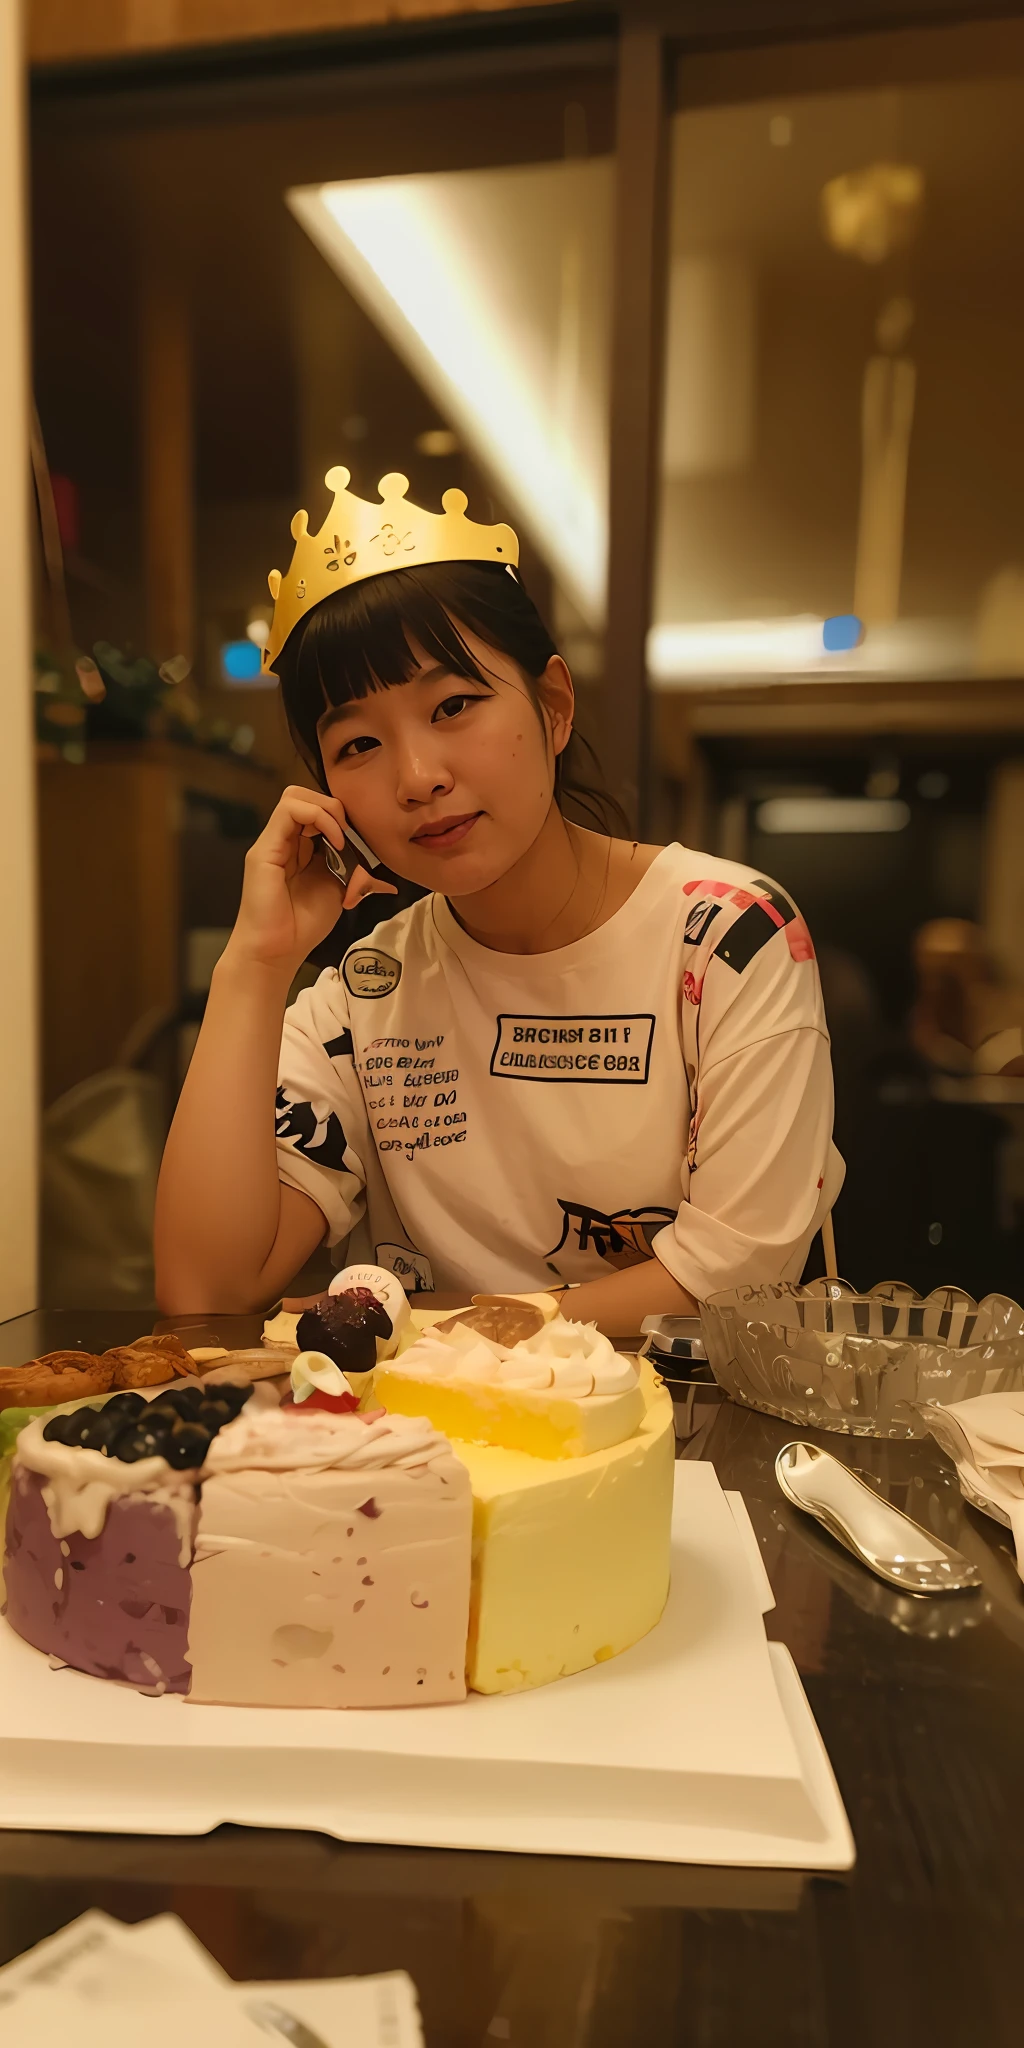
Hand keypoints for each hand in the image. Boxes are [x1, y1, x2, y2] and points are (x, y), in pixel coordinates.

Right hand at [225, 786, 395, 975]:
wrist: (276, 952)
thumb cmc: (304, 926)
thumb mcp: (339, 891)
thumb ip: (354, 872)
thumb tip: (384, 873)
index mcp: (299, 848)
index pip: (317, 810)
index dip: (341, 817)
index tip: (359, 840)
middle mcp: (283, 840)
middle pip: (305, 796)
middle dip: (334, 808)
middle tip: (350, 837)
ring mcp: (272, 842)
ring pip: (295, 796)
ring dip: (327, 811)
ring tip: (342, 840)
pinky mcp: (264, 849)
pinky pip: (289, 810)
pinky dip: (318, 817)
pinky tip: (335, 842)